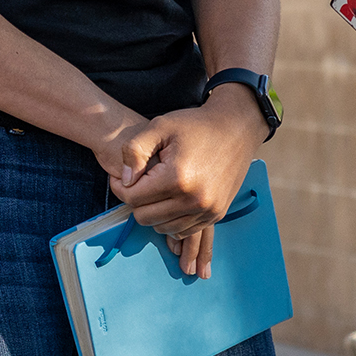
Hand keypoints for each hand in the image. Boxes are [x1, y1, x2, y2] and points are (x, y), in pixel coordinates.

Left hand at [103, 89, 264, 279]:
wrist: (235, 129)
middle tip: (138, 183)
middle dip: (135, 202)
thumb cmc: (194, 125)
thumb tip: (126, 181)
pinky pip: (184, 230)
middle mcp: (194, 200)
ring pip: (163, 228)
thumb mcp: (158, 127)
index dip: (120, 188)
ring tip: (155, 190)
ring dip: (153, 212)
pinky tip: (170, 200)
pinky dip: (171, 220)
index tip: (121, 177)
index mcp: (177, 178)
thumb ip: (134, 151)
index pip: (133, 199)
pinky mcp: (216, 215)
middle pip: (146, 218)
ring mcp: (208, 211)